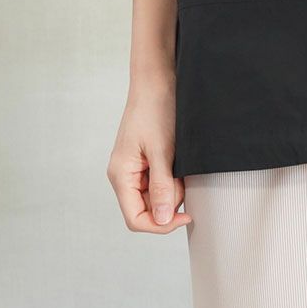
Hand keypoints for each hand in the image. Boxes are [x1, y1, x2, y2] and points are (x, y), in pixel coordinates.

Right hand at [106, 70, 191, 233]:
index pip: (135, 219)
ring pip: (156, 196)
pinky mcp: (145, 161)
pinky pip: (159, 182)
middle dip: (169, 201)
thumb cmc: (156, 111)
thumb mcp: (162, 151)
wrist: (157, 82)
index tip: (185, 217)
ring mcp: (134, 169)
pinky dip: (172, 178)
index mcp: (121, 175)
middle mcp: (124, 175)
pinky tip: (178, 162)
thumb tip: (161, 219)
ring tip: (180, 164)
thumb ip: (162, 186)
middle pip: (147, 209)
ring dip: (172, 188)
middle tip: (183, 178)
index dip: (160, 225)